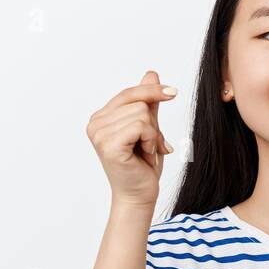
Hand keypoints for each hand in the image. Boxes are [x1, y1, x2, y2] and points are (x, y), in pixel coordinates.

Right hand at [86, 70, 176, 205]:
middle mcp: (95, 123)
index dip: (151, 91)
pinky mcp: (109, 144)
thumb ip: (147, 103)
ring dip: (152, 135)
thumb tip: (150, 73)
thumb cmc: (142, 166)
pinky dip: (151, 140)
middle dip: (152, 125)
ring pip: (142, 113)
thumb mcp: (149, 129)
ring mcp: (99, 133)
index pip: (129, 93)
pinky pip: (141, 126)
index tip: (173, 92)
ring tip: (145, 152)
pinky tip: (144, 154)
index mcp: (101, 118)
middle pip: (138, 102)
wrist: (139, 196)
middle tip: (149, 146)